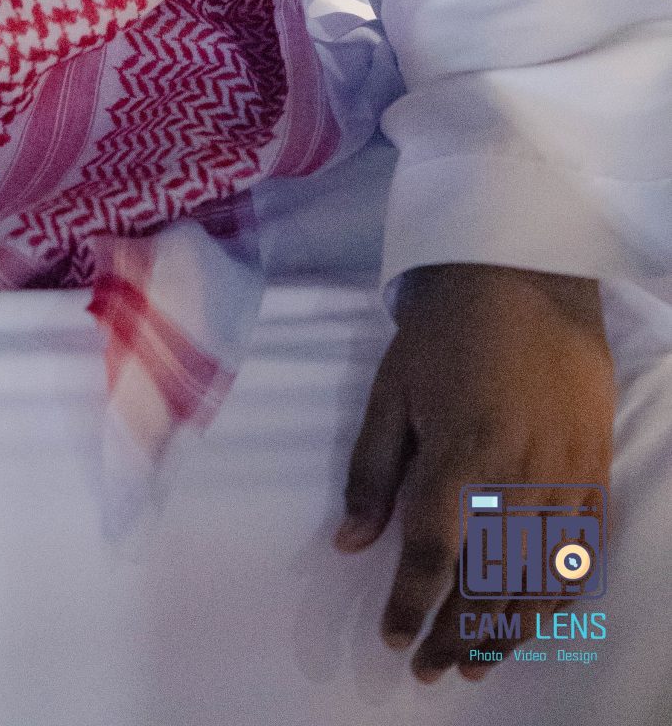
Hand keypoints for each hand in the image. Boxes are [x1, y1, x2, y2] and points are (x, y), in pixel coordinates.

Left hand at [334, 263, 612, 682]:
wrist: (525, 276)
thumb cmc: (445, 329)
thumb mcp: (390, 389)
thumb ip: (372, 471)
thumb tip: (349, 543)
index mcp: (460, 454)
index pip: (432, 553)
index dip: (410, 603)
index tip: (393, 637)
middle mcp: (517, 477)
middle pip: (489, 582)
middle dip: (456, 634)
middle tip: (430, 669)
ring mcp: (565, 478)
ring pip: (539, 580)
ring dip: (507, 630)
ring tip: (477, 664)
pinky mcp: (596, 471)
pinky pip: (584, 552)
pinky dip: (561, 595)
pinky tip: (538, 618)